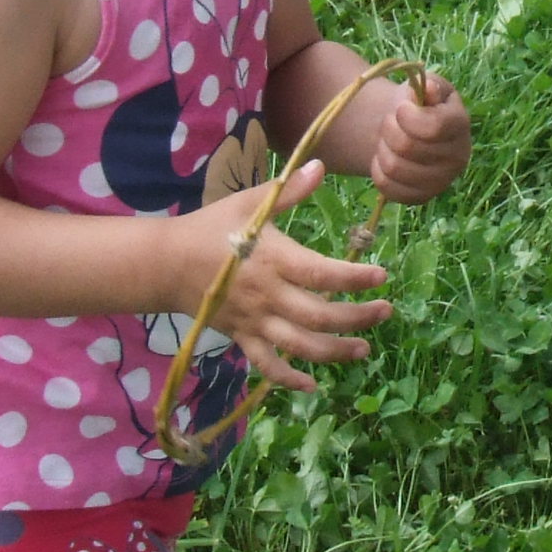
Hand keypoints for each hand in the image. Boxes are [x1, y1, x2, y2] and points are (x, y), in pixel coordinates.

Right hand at [198, 158, 390, 393]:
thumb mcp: (249, 203)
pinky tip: (312, 386)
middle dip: (356, 317)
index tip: (381, 277)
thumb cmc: (210, 228)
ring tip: (364, 349)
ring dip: (335, 352)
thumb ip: (287, 191)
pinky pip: (266, 365)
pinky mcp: (241, 337)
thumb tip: (319, 165)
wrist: (165, 263)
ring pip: (300, 346)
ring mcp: (254, 321)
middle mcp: (267, 295)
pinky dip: (288, 379)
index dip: (353, 278)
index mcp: (273, 259)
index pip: (321, 273)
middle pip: (319, 315)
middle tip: (385, 311)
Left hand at [370, 72, 471, 205]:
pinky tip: (386, 157)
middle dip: (389, 128)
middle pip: (407, 146)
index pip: (433, 127)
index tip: (400, 108)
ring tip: (387, 139)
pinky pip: (387, 186)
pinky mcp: (422, 197)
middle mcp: (458, 157)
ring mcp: (441, 181)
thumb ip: (429, 84)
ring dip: (382, 148)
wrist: (411, 130)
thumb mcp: (426, 85)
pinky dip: (378, 169)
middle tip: (390, 122)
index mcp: (460, 125)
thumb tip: (429, 90)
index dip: (407, 116)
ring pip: (394, 168)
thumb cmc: (419, 103)